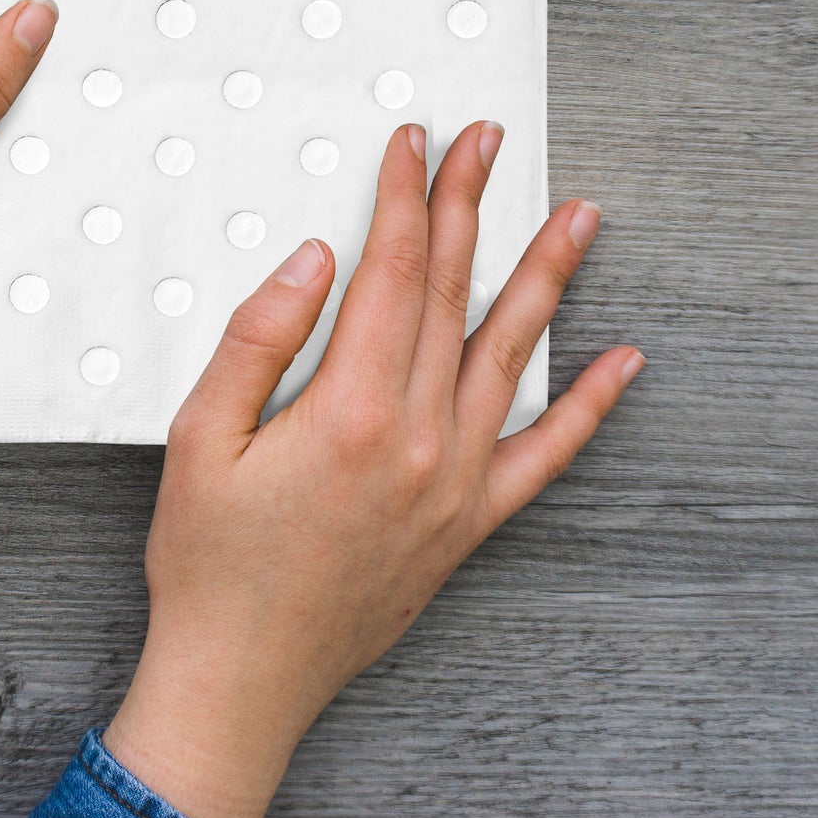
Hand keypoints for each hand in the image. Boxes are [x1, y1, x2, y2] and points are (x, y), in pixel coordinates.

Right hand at [104, 122, 641, 817]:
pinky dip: (587, 406)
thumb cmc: (211, 560)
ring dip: (544, 278)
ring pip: (510, 356)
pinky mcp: (467, 523)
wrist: (241, 675)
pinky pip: (544, 456)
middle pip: (451, 296)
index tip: (414, 144)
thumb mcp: (199, 437)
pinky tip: (619, 363)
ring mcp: (455, 483)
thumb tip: (312, 261)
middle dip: (468, 207)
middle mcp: (419, 441)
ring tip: (579, 218)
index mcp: (349, 412)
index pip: (389, 275)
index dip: (403, 199)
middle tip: (486, 142)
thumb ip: (258, 339)